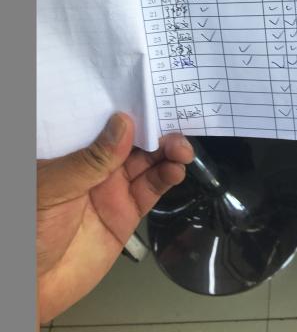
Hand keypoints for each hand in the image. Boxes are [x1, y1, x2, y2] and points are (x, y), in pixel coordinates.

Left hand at [37, 113, 193, 324]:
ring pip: (147, 160)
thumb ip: (91, 159)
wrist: (34, 288)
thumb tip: (123, 124)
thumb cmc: (27, 232)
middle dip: (155, 128)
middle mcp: (94, 163)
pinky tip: (176, 170)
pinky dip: (167, 176)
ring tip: (181, 149)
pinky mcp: (128, 211)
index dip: (126, 105)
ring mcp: (112, 186)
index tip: (150, 94)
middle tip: (173, 126)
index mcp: (70, 148)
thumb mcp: (54, 188)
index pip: (101, 118)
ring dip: (167, 151)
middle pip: (132, 137)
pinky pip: (152, 188)